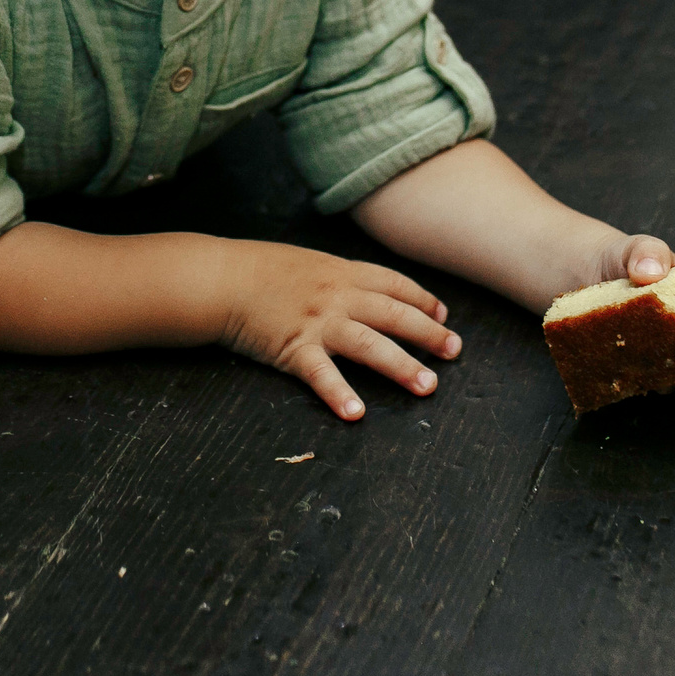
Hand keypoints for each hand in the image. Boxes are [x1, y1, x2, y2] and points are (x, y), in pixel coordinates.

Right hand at [218, 241, 460, 420]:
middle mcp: (337, 296)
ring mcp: (318, 322)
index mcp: (341, 272)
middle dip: (428, 334)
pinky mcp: (294, 347)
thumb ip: (336, 277)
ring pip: (370, 344)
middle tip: (454, 351)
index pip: (394, 284)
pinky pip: (321, 374)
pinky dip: (339, 394)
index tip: (443, 315)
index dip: (422, 300)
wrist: (220, 277)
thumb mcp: (307, 262)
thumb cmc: (259, 270)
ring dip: (402, 366)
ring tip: (427, 386)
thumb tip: (363, 290)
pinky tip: (356, 413)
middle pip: (394, 314)